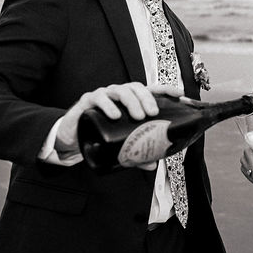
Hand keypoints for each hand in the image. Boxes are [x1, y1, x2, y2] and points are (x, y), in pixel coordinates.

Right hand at [55, 82, 183, 168]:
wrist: (72, 134)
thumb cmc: (99, 132)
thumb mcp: (119, 143)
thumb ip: (135, 152)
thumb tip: (152, 164)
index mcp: (129, 101)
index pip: (149, 90)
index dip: (165, 90)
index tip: (179, 94)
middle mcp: (118, 95)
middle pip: (136, 87)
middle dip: (147, 98)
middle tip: (152, 113)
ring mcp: (103, 95)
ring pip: (120, 90)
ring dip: (131, 101)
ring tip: (138, 116)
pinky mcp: (88, 101)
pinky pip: (99, 98)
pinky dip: (108, 105)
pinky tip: (115, 115)